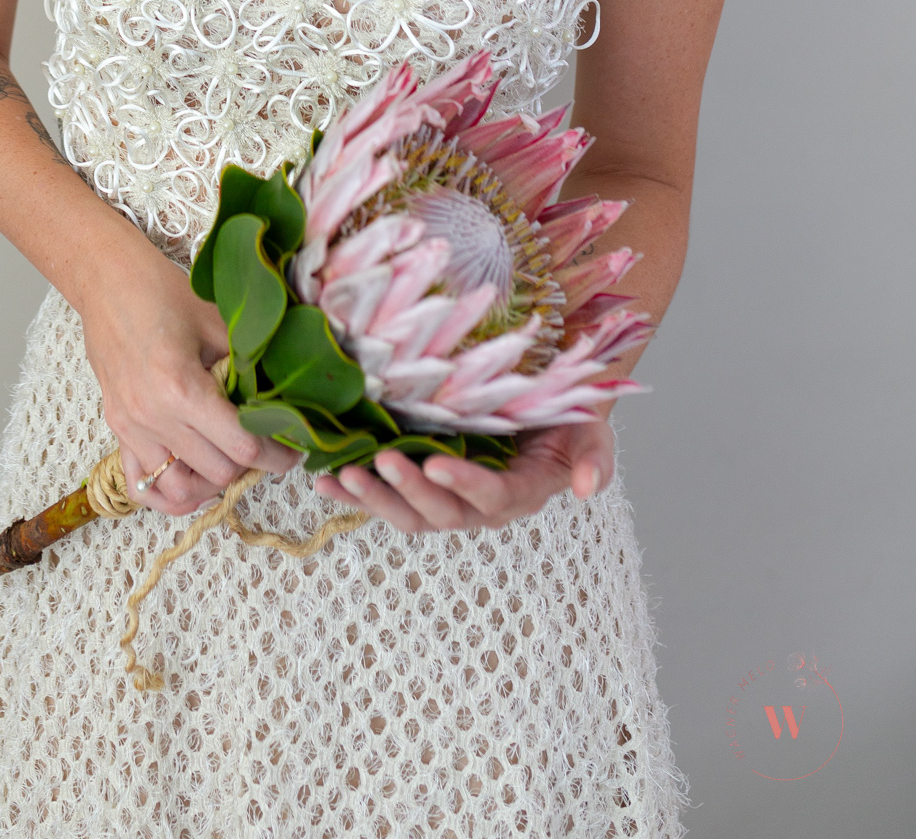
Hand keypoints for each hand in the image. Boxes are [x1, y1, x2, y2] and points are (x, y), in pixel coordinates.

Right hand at [75, 217, 297, 517]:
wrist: (108, 282)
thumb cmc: (164, 293)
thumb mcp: (217, 323)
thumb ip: (247, 367)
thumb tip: (281, 401)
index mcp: (182, 388)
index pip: (241, 446)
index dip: (276, 455)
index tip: (292, 450)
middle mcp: (153, 418)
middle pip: (217, 472)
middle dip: (250, 465)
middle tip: (267, 446)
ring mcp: (130, 429)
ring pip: (181, 490)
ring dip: (211, 482)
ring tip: (231, 460)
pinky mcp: (117, 430)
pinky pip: (142, 486)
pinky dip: (170, 493)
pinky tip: (193, 476)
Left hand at [312, 418, 613, 535]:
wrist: (543, 402)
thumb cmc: (568, 415)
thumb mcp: (592, 431)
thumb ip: (594, 458)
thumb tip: (585, 488)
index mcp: (520, 492)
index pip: (492, 496)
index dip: (465, 484)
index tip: (436, 462)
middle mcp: (479, 504)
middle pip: (442, 512)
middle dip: (410, 491)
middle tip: (382, 462)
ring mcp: (446, 497)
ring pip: (408, 513)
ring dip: (374, 498)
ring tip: (342, 477)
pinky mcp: (420, 483)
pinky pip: (386, 498)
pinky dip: (353, 494)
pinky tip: (322, 483)